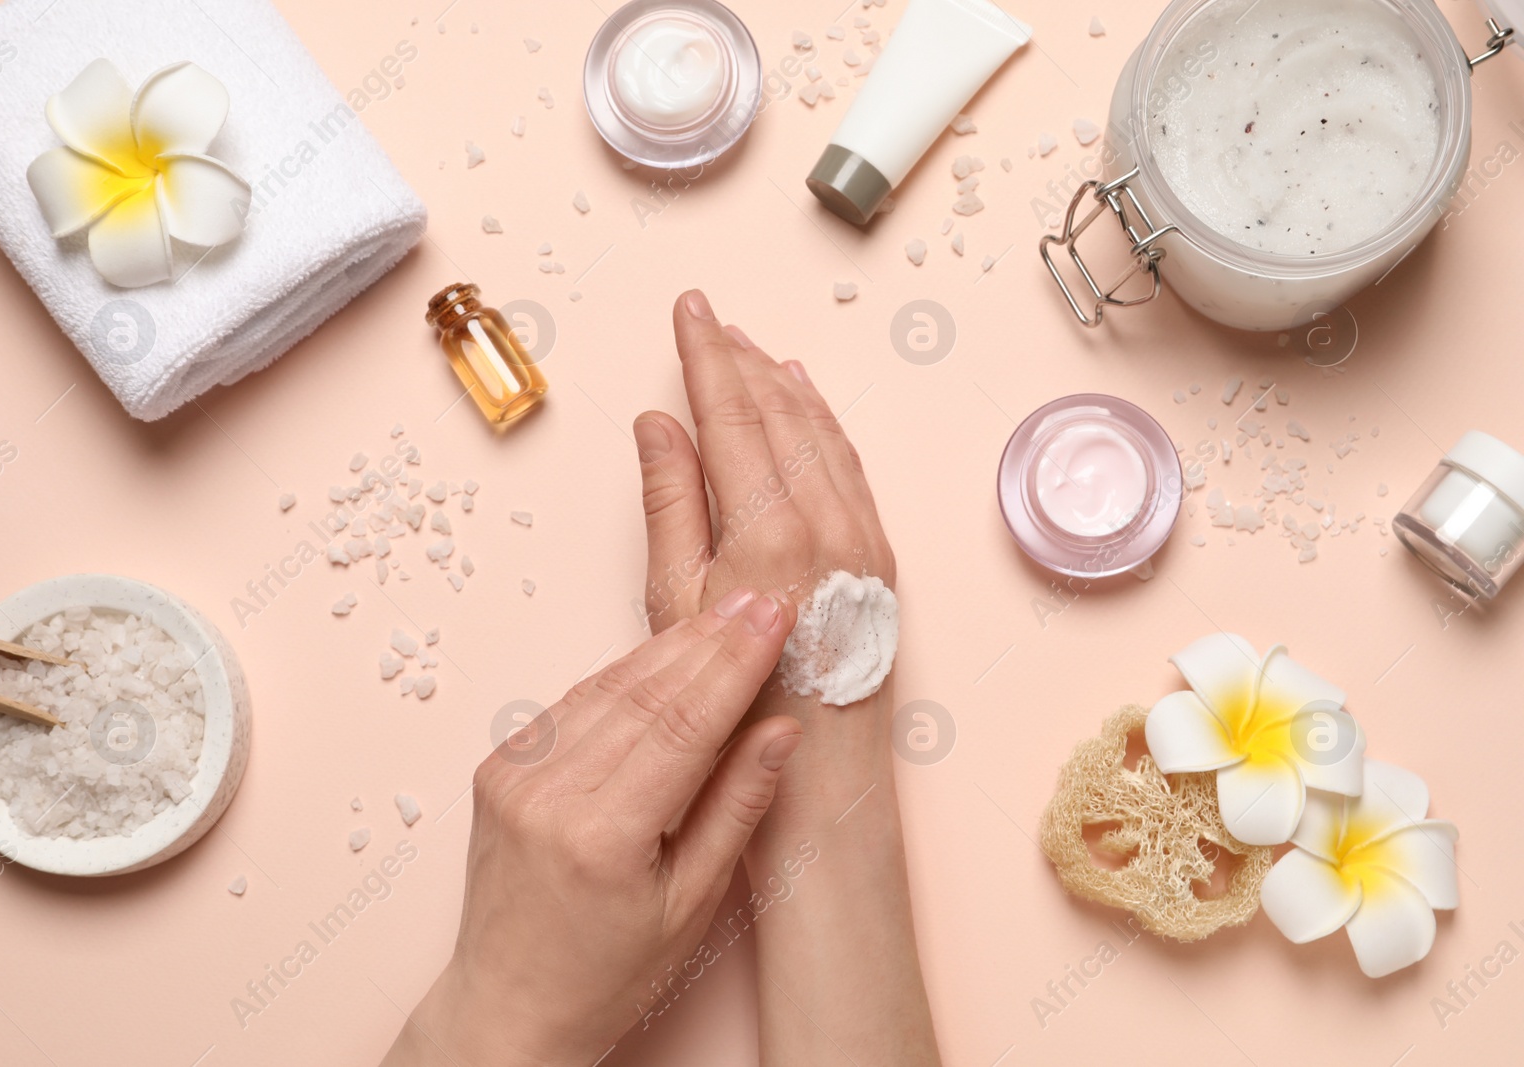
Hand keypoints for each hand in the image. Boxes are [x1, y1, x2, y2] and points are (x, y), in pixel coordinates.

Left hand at [381, 589, 800, 1066]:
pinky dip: (627, 675)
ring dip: (671, 647)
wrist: (509, 1002)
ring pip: (607, 686)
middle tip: (762, 598)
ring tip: (728, 612)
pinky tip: (670, 653)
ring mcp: (514, 775)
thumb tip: (782, 729)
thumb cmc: (608, 972)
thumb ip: (736, 807)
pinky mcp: (500, 766)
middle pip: (644, 693)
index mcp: (600, 838)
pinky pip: (575, 703)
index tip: (775, 617)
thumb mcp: (693, 903)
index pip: (682, 724)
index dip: (734, 664)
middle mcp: (547, 795)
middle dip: (710, 640)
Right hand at [633, 293, 938, 1064]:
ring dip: (786, 384)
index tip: (689, 308)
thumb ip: (672, 505)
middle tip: (710, 318)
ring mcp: (864, 537)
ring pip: (822, 432)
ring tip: (753, 350)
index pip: (733, 410)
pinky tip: (809, 409)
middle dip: (742, 357)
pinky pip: (851, 466)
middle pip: (781, 410)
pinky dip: (825, 426)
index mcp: (769, 524)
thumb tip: (659, 423)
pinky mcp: (881, 559)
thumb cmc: (735, 713)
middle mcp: (828, 518)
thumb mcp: (678, 608)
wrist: (821, 790)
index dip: (706, 353)